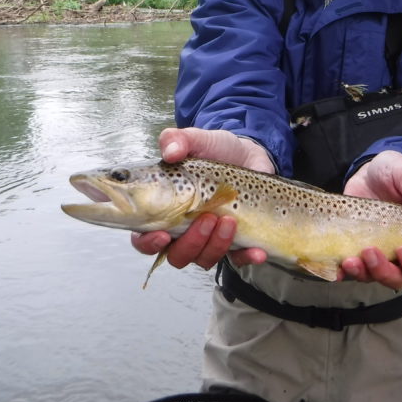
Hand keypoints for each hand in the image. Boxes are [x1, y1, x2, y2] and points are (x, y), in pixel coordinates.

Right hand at [130, 127, 269, 269]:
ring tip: (229, 219)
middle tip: (206, 217)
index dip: (148, 243)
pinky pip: (237, 260)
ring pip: (203, 259)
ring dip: (216, 245)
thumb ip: (177, 140)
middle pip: (175, 255)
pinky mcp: (236, 242)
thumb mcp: (197, 140)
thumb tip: (170, 150)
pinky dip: (246, 258)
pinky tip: (257, 250)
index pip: (144, 238)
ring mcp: (209, 238)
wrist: (249, 154)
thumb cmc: (215, 149)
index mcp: (163, 209)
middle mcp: (183, 230)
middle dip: (191, 242)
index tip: (162, 234)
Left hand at [340, 151, 401, 288]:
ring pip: (373, 276)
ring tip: (350, 260)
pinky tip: (335, 269)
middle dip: (384, 271)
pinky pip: (348, 270)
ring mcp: (376, 253)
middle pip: (397, 277)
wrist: (367, 173)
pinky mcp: (354, 250)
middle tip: (371, 252)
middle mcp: (398, 252)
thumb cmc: (393, 174)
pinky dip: (341, 273)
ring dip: (362, 272)